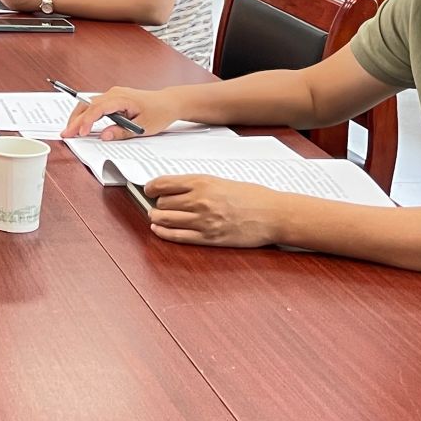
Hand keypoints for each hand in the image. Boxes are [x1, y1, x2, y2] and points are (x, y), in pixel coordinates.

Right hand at [61, 85, 179, 139]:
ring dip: (79, 117)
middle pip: (88, 105)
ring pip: (89, 104)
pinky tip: (81, 123)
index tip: (80, 133)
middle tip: (66, 134)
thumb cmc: (159, 112)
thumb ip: (122, 132)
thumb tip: (104, 136)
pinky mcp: (113, 98)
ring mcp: (113, 94)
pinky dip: (86, 114)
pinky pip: (95, 105)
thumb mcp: (143, 127)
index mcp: (121, 98)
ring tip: (70, 130)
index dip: (87, 121)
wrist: (168, 102)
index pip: (98, 108)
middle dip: (75, 120)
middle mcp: (114, 93)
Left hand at [141, 175, 285, 247]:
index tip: (148, 189)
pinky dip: (163, 233)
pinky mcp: (208, 238)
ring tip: (155, 216)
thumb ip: (196, 185)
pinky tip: (158, 229)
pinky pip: (177, 236)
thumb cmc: (251, 196)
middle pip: (162, 202)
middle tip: (156, 204)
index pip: (163, 183)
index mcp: (202, 182)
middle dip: (156, 203)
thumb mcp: (220, 181)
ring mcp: (203, 221)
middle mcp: (199, 200)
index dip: (151, 187)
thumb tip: (172, 189)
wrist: (272, 214)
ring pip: (165, 219)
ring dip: (156, 217)